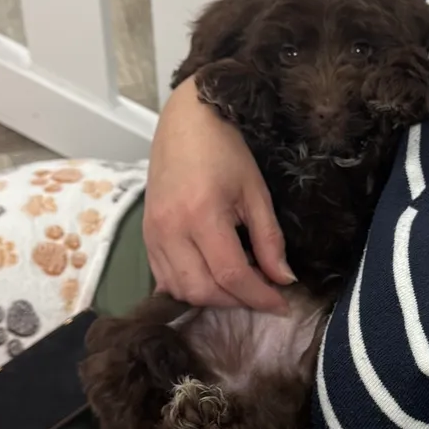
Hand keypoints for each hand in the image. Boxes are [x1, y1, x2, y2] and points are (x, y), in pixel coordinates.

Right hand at [144, 78, 293, 310]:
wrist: (186, 122)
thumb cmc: (226, 150)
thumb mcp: (256, 192)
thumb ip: (269, 240)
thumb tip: (283, 280)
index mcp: (201, 215)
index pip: (231, 275)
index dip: (259, 297)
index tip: (282, 306)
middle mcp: (170, 230)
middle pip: (202, 291)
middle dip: (236, 301)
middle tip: (261, 292)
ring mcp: (152, 235)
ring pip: (180, 290)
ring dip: (212, 298)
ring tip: (238, 283)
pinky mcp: (145, 236)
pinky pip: (164, 278)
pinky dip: (189, 287)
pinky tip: (211, 277)